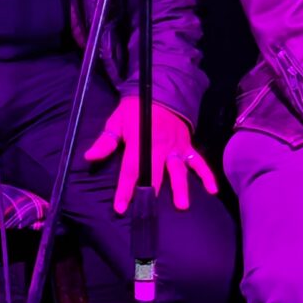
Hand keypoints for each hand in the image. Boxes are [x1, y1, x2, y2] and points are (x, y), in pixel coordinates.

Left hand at [83, 97, 216, 214]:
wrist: (161, 89)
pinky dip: (207, 175)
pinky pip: (199, 162)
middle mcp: (160, 147)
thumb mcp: (117, 120)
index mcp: (140, 142)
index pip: (131, 170)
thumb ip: (106, 141)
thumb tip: (89, 157)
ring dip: (180, 188)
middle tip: (149, 213)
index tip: (120, 208)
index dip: (125, 189)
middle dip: (151, 194)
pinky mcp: (187, 146)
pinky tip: (212, 190)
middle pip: (155, 175)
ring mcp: (176, 147)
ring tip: (182, 206)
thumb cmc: (135, 107)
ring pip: (178, 170)